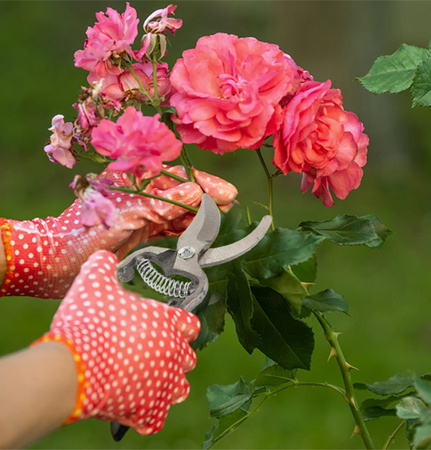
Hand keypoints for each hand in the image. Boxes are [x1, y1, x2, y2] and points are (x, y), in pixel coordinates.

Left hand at [0, 165, 236, 297]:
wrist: (54, 263)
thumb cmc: (83, 237)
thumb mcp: (126, 219)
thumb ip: (162, 204)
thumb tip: (197, 191)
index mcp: (132, 180)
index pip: (177, 177)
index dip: (204, 184)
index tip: (228, 194)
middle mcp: (138, 192)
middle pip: (180, 192)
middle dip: (205, 199)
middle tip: (230, 207)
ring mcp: (138, 211)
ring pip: (176, 210)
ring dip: (197, 216)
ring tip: (219, 222)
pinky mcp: (137, 229)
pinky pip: (167, 226)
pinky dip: (183, 230)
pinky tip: (198, 235)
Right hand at [32, 250, 199, 434]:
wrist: (72, 369)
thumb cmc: (89, 324)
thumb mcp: (94, 284)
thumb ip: (103, 267)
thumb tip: (104, 258)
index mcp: (168, 323)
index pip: (190, 323)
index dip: (178, 324)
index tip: (166, 325)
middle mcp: (174, 354)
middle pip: (187, 357)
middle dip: (173, 354)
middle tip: (149, 352)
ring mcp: (164, 385)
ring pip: (179, 388)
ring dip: (166, 384)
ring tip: (146, 380)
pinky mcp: (148, 411)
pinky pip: (155, 419)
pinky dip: (147, 415)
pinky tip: (133, 408)